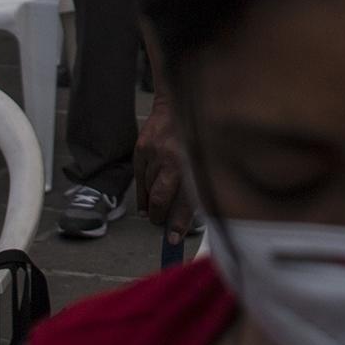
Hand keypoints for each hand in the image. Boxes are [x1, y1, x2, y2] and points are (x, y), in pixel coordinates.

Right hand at [135, 101, 197, 239]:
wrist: (177, 105)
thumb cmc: (195, 136)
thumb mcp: (204, 159)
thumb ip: (196, 185)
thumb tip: (184, 217)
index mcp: (196, 163)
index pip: (186, 201)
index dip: (178, 223)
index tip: (173, 238)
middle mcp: (176, 159)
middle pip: (163, 199)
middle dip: (160, 217)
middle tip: (159, 223)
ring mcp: (157, 154)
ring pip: (150, 190)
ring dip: (152, 203)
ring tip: (155, 210)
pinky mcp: (142, 148)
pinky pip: (139, 179)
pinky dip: (142, 192)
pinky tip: (145, 199)